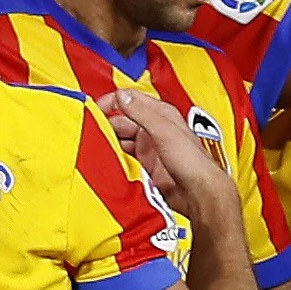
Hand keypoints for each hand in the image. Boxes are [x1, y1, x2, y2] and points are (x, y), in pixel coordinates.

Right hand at [98, 89, 232, 215]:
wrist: (198, 192)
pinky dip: (115, 154)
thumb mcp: (164, 131)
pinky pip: (125, 154)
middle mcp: (154, 128)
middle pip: (122, 118)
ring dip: (110, 139)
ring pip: (122, 137)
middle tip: (92, 129)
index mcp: (161, 113)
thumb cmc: (192, 162)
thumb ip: (142, 112)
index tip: (95, 110)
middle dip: (106, 122)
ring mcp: (150, 146)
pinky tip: (107, 157)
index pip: (130, 98)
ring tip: (96, 143)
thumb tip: (121, 97)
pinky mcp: (146, 163)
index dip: (112, 101)